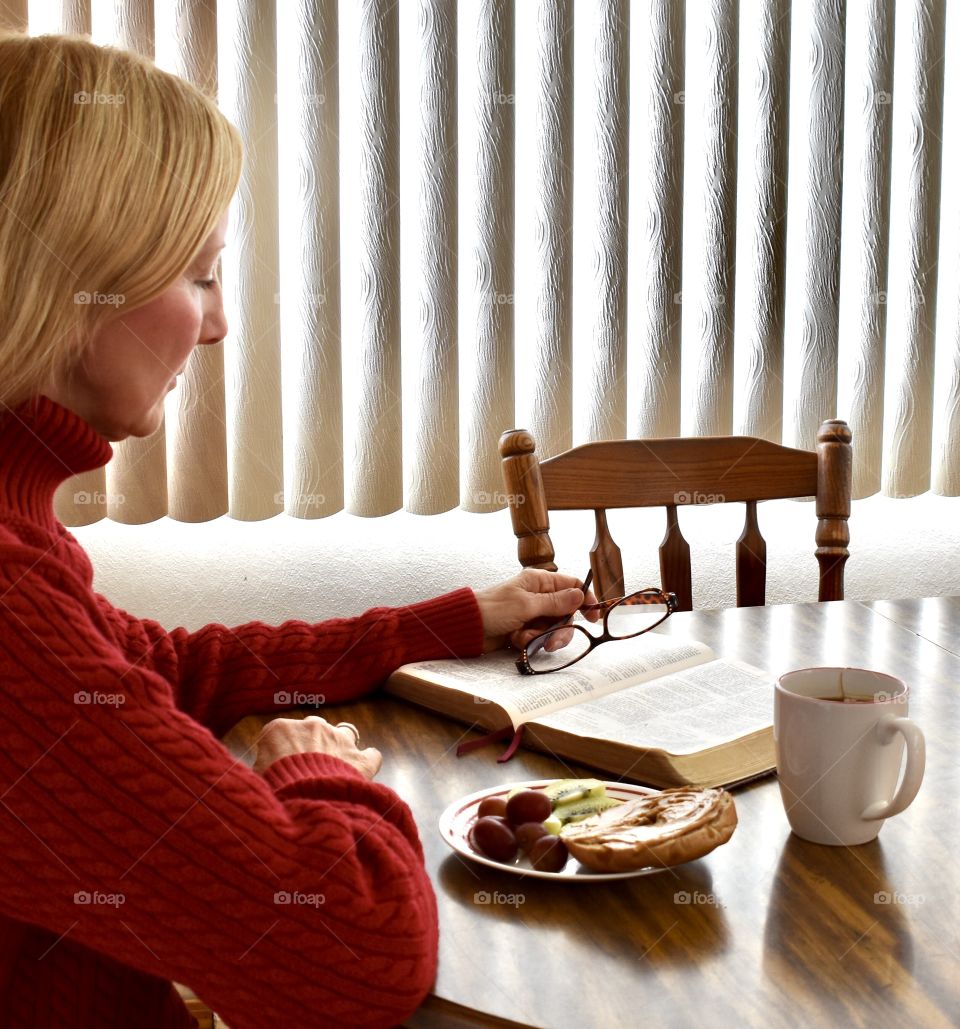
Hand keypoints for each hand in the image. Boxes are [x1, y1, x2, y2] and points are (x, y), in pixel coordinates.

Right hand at [252, 716, 381, 779]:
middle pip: (314, 730)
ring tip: (337, 765)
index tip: (282, 766)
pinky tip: (364, 769)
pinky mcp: (360, 759)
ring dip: (341, 746)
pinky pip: (371, 755)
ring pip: (345, 733)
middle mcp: (312, 727)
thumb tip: (261, 773)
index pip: (282, 733)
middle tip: (308, 769)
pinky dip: (368, 761)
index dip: (283, 750)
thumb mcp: (255, 776)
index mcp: (281, 729)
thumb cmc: (273, 789)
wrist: (304, 800)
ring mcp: (339, 740)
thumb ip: (262, 767)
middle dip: (313, 746)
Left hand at [474, 568, 599, 652]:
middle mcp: (538, 596)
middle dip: (560, 628)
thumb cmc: (492, 608)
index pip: (572, 586)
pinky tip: (516, 641)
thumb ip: (555, 602)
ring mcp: (532, 614)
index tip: (593, 617)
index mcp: (539, 582)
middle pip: (566, 613)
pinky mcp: (525, 630)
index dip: (585, 600)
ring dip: (543, 637)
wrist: (467, 628)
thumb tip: (579, 595)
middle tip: (551, 640)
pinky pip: (540, 638)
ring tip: (528, 640)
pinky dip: (530, 642)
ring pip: (554, 628)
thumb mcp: (526, 604)